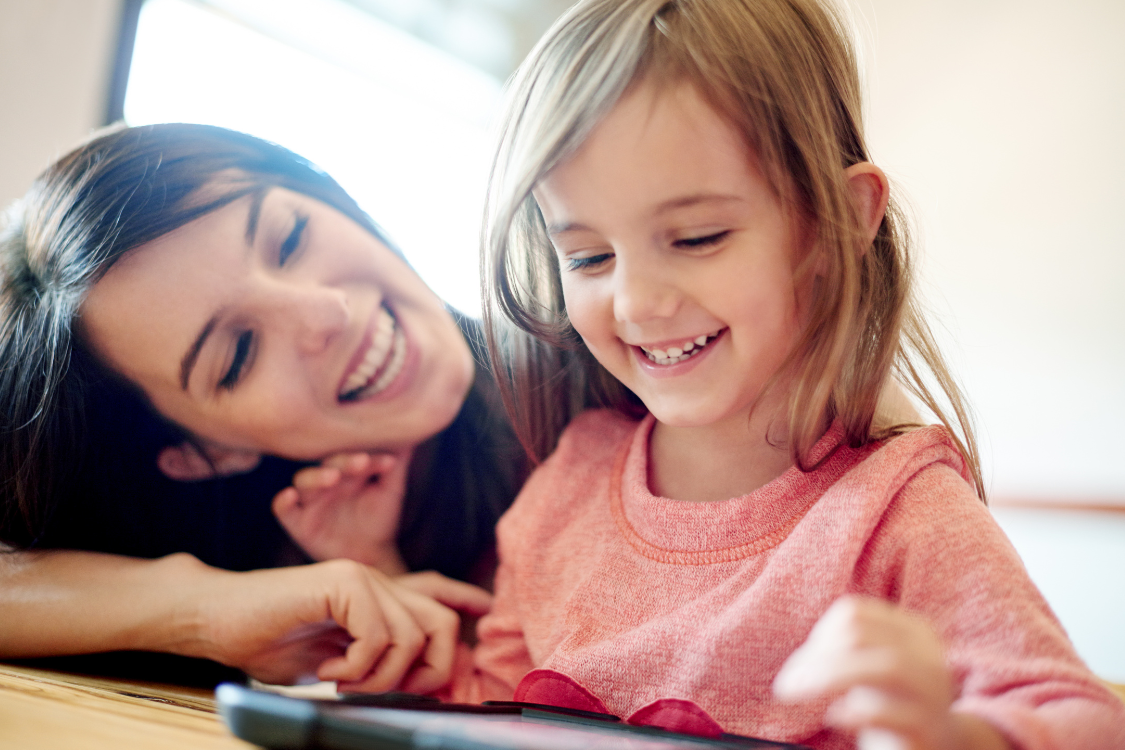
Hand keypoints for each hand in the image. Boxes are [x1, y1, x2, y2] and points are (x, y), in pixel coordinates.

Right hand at [191, 559, 490, 692]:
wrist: (216, 618)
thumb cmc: (269, 641)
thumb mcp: (335, 660)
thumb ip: (374, 661)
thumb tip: (419, 684)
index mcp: (378, 595)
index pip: (438, 595)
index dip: (465, 602)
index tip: (484, 611)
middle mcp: (377, 581)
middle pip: (441, 625)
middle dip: (429, 672)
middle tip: (384, 691)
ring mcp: (361, 578)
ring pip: (412, 637)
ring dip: (381, 678)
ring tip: (344, 683)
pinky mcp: (342, 583)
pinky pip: (378, 634)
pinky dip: (358, 667)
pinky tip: (329, 672)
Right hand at [273, 451, 408, 570]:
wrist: (371, 555)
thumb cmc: (379, 518)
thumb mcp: (392, 491)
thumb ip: (397, 466)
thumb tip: (411, 434)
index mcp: (347, 469)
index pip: (353, 454)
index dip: (368, 456)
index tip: (388, 461)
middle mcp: (326, 481)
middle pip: (327, 463)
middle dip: (344, 462)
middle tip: (361, 462)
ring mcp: (311, 500)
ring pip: (303, 480)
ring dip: (316, 477)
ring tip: (332, 478)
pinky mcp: (298, 522)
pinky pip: (282, 509)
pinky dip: (282, 501)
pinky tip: (290, 496)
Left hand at [773, 596, 961, 749]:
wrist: (939, 747)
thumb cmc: (892, 704)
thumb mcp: (869, 668)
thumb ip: (842, 653)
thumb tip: (797, 667)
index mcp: (912, 631)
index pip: (854, 613)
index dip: (819, 635)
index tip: (802, 665)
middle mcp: (928, 656)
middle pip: (860, 635)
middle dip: (815, 658)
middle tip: (787, 687)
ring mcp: (933, 694)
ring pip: (886, 666)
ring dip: (829, 677)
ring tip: (795, 695)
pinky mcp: (928, 729)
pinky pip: (887, 712)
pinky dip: (850, 713)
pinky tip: (833, 718)